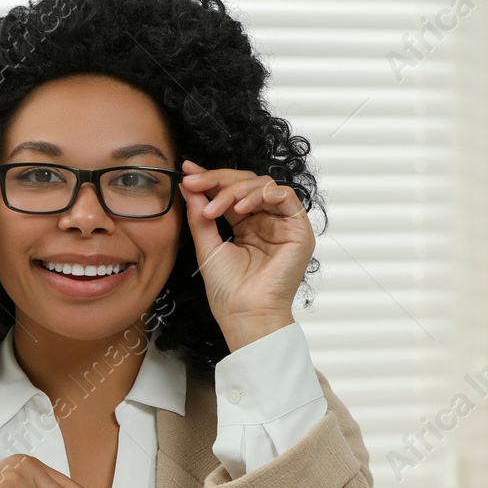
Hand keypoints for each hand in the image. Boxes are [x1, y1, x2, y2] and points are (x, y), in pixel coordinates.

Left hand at [179, 159, 314, 349]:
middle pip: (247, 183)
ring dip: (236, 189)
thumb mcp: (207, 246)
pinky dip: (262, 194)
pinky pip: (285, 196)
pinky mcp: (299, 230)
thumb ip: (199, 215)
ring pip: (263, 185)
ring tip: (216, 207)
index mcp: (246, 227)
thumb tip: (188, 186)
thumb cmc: (229, 291)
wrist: (244, 314)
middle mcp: (266, 222)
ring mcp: (283, 225)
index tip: (188, 173)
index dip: (210, 180)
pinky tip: (242, 207)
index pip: (231, 192)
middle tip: (195, 183)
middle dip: (218, 180)